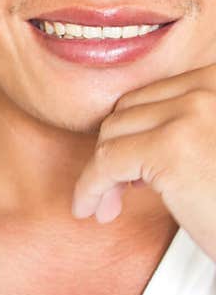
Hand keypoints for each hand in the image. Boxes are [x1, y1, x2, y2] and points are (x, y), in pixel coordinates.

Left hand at [71, 64, 215, 259]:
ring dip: (102, 172)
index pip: (155, 95)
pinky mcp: (170, 147)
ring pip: (112, 133)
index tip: (132, 170)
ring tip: (111, 204)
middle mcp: (213, 85)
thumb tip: (125, 133)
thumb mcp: (214, 149)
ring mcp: (194, 111)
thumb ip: (187, 128)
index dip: (136, 134)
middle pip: (129, 109)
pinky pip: (106, 162)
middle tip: (118, 190)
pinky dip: (91, 187)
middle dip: (115, 150)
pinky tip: (93, 209)